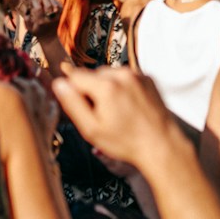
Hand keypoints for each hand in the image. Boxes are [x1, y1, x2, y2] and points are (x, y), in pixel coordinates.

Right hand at [52, 67, 187, 172]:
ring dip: (107, 88)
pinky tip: (128, 107)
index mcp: (106, 86)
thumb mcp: (91, 129)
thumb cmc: (126, 141)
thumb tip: (59, 84)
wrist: (160, 143)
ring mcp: (137, 74)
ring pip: (109, 75)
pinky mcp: (147, 78)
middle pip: (93, 75)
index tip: (78, 104)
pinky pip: (126, 77)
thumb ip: (73, 104)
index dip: (72, 90)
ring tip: (116, 112)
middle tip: (99, 114)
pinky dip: (122, 88)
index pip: (75, 75)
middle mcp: (122, 74)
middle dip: (91, 90)